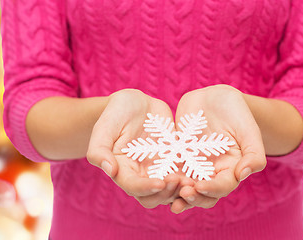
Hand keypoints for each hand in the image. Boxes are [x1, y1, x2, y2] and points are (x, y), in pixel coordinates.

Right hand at [86, 89, 188, 207]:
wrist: (137, 103)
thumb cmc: (117, 112)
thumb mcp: (105, 125)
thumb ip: (99, 149)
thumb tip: (109, 170)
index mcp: (121, 170)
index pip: (132, 187)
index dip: (146, 188)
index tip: (160, 182)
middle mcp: (140, 176)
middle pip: (153, 197)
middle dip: (167, 193)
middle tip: (180, 181)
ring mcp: (158, 171)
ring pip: (171, 192)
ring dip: (181, 190)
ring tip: (193, 180)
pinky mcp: (174, 163)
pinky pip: (185, 177)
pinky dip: (193, 179)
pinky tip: (203, 173)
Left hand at [170, 84, 266, 212]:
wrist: (215, 98)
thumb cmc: (237, 112)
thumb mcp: (249, 129)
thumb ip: (254, 153)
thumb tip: (244, 174)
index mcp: (232, 169)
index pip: (223, 186)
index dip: (213, 189)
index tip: (200, 186)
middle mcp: (212, 173)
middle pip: (204, 194)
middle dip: (193, 197)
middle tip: (183, 194)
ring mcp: (193, 167)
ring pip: (185, 188)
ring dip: (176, 194)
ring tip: (167, 194)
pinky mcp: (178, 158)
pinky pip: (169, 172)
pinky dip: (163, 179)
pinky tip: (153, 180)